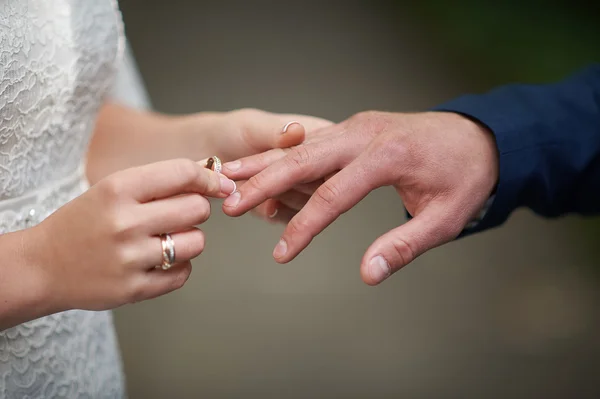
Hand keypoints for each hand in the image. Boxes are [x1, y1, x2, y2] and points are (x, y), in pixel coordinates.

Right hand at [30, 159, 234, 311]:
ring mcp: (130, 258)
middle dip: (195, 210)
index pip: (183, 173)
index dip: (209, 178)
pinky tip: (159, 261)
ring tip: (166, 239)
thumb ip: (162, 180)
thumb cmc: (85, 221)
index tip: (219, 184)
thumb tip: (213, 171)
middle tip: (177, 215)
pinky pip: (183, 274)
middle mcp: (125, 222)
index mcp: (118, 189)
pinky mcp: (134, 289)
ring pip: (196, 242)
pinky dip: (179, 267)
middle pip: (196, 208)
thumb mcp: (114, 189)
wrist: (42, 266)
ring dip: (189, 239)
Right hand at [221, 111, 498, 284]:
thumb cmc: (465, 177)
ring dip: (264, 163)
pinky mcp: (352, 127)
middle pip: (304, 160)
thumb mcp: (446, 217)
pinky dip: (282, 155)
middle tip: (230, 204)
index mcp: (388, 155)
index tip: (281, 255)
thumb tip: (368, 274)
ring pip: (301, 147)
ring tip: (227, 176)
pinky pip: (311, 143)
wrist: (480, 136)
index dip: (305, 228)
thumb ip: (404, 245)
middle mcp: (365, 133)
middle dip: (264, 183)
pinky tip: (258, 163)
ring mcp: (356, 126)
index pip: (335, 195)